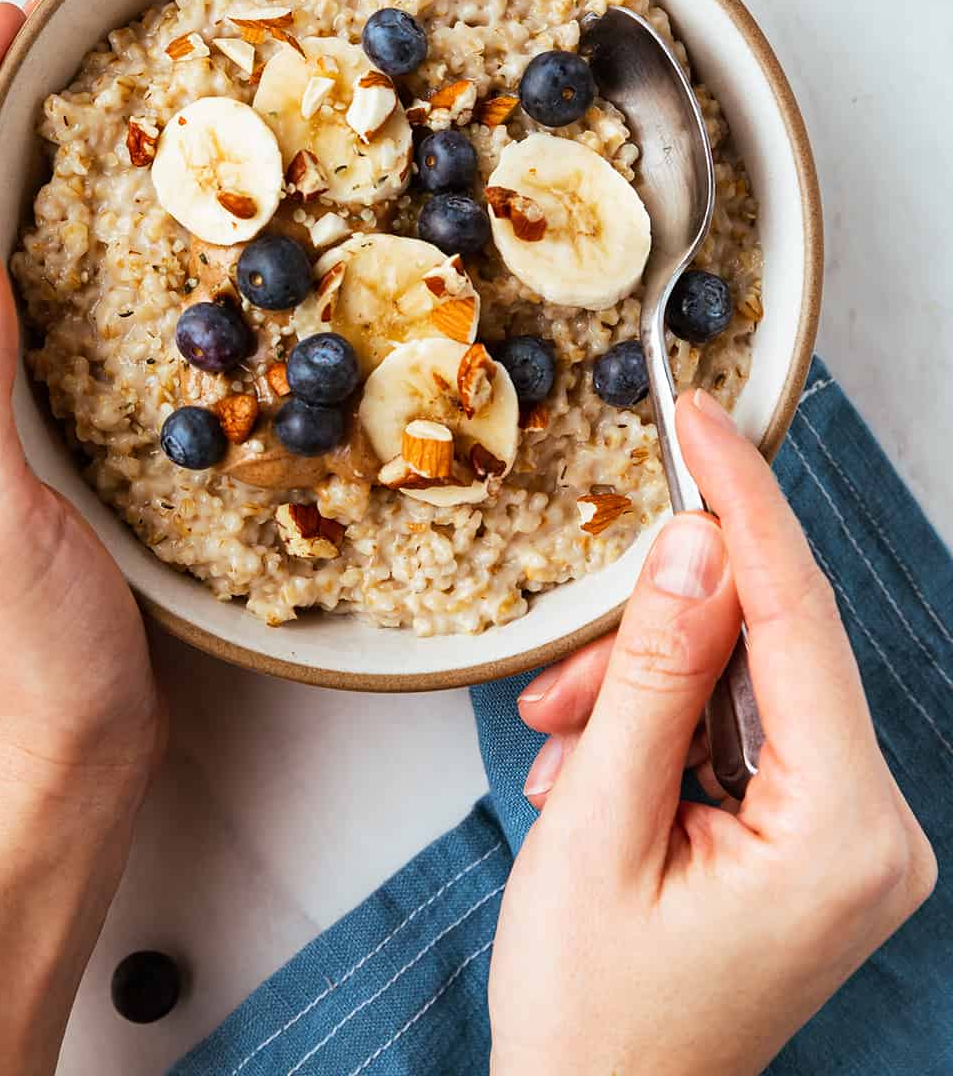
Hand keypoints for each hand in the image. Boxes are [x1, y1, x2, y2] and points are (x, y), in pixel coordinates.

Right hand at [488, 390, 935, 1075]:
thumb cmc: (596, 1018)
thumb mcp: (598, 827)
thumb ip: (651, 676)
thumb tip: (696, 548)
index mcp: (844, 831)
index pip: (799, 615)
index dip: (743, 503)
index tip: (703, 418)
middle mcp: (872, 827)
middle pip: (763, 647)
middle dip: (650, 644)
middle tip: (561, 686)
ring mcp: (848, 834)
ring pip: (739, 680)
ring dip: (639, 693)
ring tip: (565, 757)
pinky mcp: (813, 834)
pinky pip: (735, 726)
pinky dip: (657, 728)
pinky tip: (596, 777)